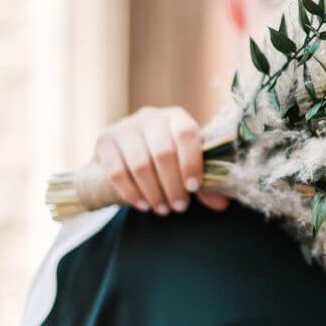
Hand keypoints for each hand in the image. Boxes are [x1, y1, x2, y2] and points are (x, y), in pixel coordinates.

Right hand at [93, 106, 228, 214]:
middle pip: (163, 152)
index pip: (186, 133)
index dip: (191, 162)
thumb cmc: (165, 161)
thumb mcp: (186, 167)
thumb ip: (204, 184)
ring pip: (140, 164)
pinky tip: (143, 205)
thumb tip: (221, 203)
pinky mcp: (104, 141)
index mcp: (176, 117)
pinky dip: (132, 193)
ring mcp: (124, 127)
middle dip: (173, 185)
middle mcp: (150, 117)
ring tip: (163, 209)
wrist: (125, 156)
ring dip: (154, 192)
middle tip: (179, 206)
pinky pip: (117, 172)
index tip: (193, 187)